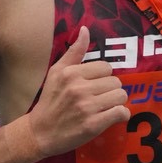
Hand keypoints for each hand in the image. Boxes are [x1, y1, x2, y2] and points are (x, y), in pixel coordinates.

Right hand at [0, 27, 129, 162]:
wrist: (39, 133)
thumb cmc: (49, 101)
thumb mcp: (56, 73)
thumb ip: (73, 52)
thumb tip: (85, 29)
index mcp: (71, 73)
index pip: (106, 67)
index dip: (103, 77)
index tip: (96, 86)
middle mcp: (79, 88)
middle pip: (116, 81)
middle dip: (111, 90)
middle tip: (101, 98)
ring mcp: (87, 107)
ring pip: (121, 96)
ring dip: (117, 102)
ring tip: (107, 107)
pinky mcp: (93, 125)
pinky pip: (121, 113)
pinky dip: (121, 115)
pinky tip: (113, 116)